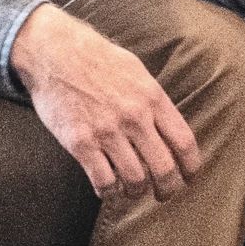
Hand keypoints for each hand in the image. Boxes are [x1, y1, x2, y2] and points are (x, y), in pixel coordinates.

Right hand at [10, 3, 202, 199]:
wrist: (53, 51)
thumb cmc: (96, 59)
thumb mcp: (136, 71)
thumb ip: (154, 100)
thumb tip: (170, 128)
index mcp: (152, 97)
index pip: (184, 142)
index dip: (191, 167)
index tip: (188, 177)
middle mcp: (134, 117)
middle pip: (164, 168)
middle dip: (168, 189)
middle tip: (164, 194)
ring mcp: (106, 131)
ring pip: (135, 180)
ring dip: (136, 192)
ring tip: (132, 190)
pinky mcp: (80, 142)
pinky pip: (103, 181)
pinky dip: (109, 192)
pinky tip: (107, 188)